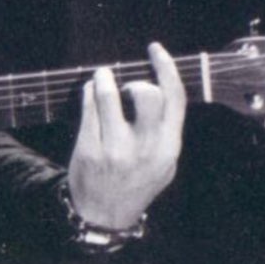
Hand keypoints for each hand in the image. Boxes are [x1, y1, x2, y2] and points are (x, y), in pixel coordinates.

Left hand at [66, 42, 185, 229]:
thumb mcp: (163, 162)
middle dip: (135, 82)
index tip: (155, 49)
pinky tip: (91, 93)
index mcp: (169, 148)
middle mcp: (146, 148)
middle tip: (125, 87)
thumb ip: (165, 129)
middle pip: (147, 94)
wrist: (103, 214)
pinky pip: (89, 104)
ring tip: (102, 78)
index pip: (175, 98)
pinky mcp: (90, 148)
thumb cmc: (136, 180)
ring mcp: (116, 149)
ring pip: (109, 94)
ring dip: (104, 78)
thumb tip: (157, 83)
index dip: (166, 67)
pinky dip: (90, 91)